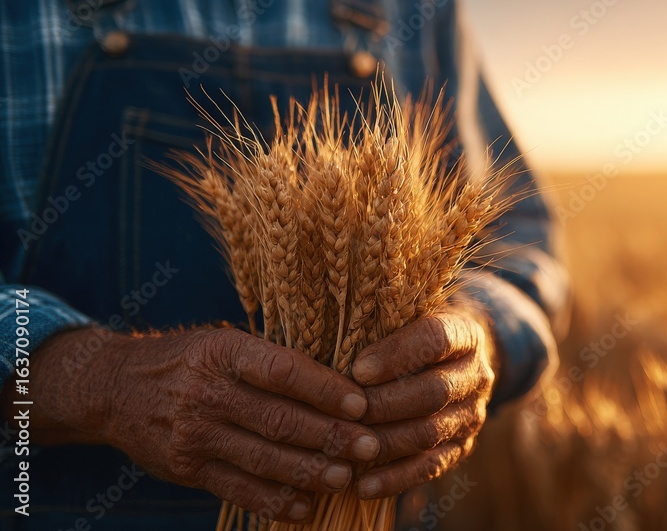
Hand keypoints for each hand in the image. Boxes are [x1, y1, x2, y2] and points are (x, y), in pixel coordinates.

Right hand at [27, 327, 379, 522]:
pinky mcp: (187, 469)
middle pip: (279, 420)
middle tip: (369, 446)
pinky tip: (304, 505)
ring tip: (344, 477)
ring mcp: (194, 435)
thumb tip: (343, 381)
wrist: (114, 388)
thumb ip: (272, 362)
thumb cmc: (189, 359)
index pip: (284, 372)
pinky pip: (238, 490)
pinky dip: (274, 501)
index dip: (326, 390)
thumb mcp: (225, 343)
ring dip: (309, 472)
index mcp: (224, 352)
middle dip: (329, 437)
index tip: (361, 403)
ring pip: (263, 459)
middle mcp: (207, 393)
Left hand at [351, 303, 497, 498]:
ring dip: (385, 442)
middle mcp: (476, 374)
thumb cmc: (414, 335)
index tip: (358, 369)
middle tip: (347, 411)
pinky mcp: (462, 447)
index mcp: (464, 334)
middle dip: (385, 404)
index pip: (436, 339)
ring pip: (430, 433)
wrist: (456, 362)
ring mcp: (472, 414)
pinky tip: (363, 486)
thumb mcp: (407, 317)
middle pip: (434, 392)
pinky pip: (430, 468)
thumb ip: (381, 326)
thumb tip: (334, 346)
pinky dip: (395, 479)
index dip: (397, 356)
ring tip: (348, 446)